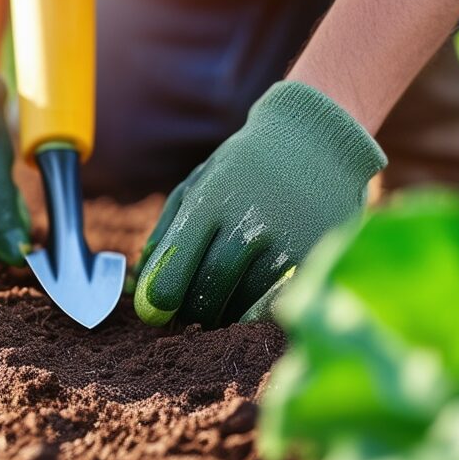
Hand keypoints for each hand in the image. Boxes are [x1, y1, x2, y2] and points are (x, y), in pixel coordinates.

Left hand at [133, 81, 386, 326]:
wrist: (315, 141)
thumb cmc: (243, 168)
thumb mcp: (198, 186)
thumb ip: (166, 235)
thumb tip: (141, 288)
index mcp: (211, 201)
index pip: (177, 265)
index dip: (160, 298)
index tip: (154, 311)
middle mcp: (249, 222)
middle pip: (208, 290)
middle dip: (190, 311)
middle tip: (186, 312)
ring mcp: (287, 242)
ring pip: (243, 303)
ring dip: (222, 315)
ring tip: (217, 306)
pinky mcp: (318, 258)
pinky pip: (278, 305)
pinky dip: (255, 318)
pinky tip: (246, 311)